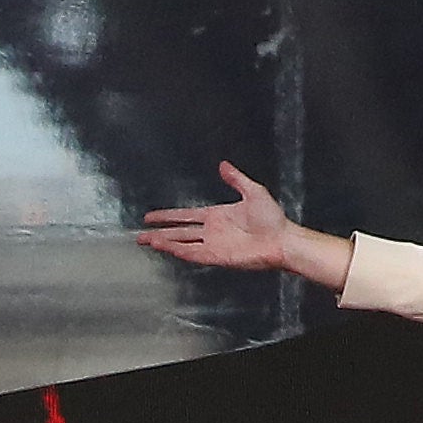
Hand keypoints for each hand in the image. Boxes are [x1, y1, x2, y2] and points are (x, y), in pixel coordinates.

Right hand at [128, 159, 309, 275]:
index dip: (168, 216)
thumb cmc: (272, 218)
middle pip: (178, 232)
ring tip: (146, 241)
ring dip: (164, 242)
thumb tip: (223, 165)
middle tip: (140, 235)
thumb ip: (236, 179)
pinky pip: (192, 254)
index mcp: (217, 216)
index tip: (151, 217)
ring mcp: (212, 245)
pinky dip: (177, 251)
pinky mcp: (216, 257)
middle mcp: (211, 231)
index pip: (186, 216)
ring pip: (181, 243)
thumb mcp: (254, 191)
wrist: (282, 240)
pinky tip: (165, 247)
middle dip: (158, 233)